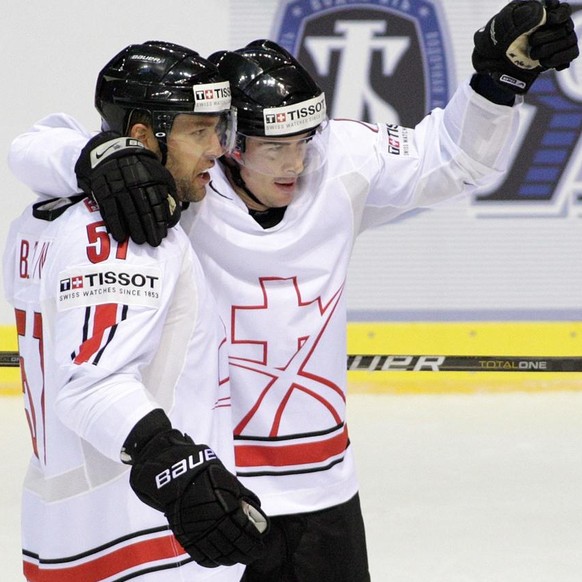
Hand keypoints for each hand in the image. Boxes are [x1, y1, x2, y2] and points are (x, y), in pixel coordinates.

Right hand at [74, 132, 180, 245]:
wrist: (111, 150)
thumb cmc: (139, 167)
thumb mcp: (157, 173)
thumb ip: (167, 192)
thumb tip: (172, 215)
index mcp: (150, 178)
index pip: (157, 203)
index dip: (160, 221)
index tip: (163, 234)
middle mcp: (134, 183)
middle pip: (143, 209)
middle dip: (149, 228)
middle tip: (153, 243)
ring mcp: (118, 186)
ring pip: (128, 211)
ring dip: (134, 229)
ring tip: (140, 242)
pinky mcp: (103, 190)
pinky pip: (110, 210)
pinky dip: (115, 224)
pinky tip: (120, 236)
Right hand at [123, 410, 268, 567]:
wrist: (177, 475)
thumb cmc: (207, 475)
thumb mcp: (231, 481)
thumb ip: (245, 497)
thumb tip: (258, 512)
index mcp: (227, 507)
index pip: (245, 532)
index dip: (254, 542)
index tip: (260, 546)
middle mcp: (213, 522)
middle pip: (234, 545)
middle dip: (247, 552)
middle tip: (254, 554)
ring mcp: (198, 531)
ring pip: (219, 554)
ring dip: (232, 558)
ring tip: (239, 557)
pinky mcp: (186, 536)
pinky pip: (201, 556)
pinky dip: (213, 561)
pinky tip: (221, 559)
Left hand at [472, 0, 578, 93]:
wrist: (495, 61)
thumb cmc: (498, 38)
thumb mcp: (504, 23)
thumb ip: (521, 15)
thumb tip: (541, 13)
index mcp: (543, 13)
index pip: (562, 9)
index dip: (559, 14)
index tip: (550, 20)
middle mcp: (553, 25)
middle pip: (566, 26)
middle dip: (548, 36)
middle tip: (532, 42)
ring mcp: (557, 40)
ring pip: (569, 40)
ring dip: (551, 48)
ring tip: (533, 55)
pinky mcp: (557, 55)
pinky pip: (571, 54)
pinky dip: (559, 59)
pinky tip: (545, 62)